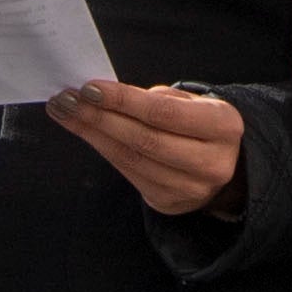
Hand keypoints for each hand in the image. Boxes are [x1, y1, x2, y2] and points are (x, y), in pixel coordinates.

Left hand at [45, 81, 247, 219]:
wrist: (226, 167)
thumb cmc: (200, 124)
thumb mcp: (193, 102)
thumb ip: (157, 98)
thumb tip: (105, 96)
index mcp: (224, 126)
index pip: (164, 113)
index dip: (123, 101)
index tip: (88, 88)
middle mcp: (212, 163)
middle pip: (144, 140)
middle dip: (99, 118)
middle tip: (65, 101)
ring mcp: (190, 189)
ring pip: (131, 160)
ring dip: (93, 135)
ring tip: (66, 113)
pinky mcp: (169, 204)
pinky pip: (129, 174)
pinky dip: (103, 150)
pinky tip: (85, 133)